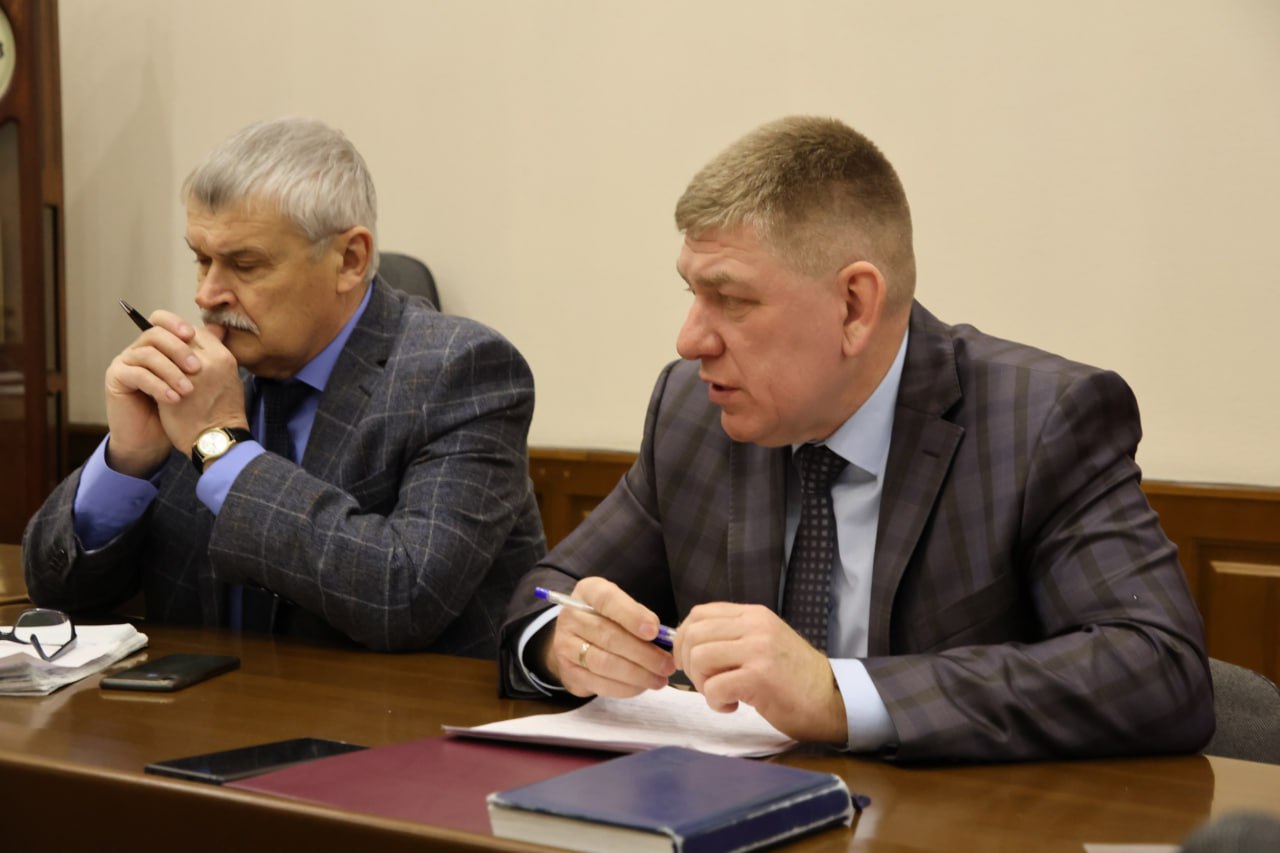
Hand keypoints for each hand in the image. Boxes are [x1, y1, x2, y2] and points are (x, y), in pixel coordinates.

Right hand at [103, 310, 202, 476]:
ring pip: (147, 354)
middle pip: (155, 333)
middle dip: (178, 348)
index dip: (177, 324)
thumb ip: (205, 354)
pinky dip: (158, 385)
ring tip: (188, 390)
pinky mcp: (117, 378)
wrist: (158, 439)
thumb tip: (220, 328)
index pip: (163, 322)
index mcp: (159, 346)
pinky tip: (173, 398)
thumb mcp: (198, 380)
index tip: (192, 335)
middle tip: (196, 367)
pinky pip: (137, 374)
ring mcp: (126, 362)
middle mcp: (140, 349)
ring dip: (171, 371)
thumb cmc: (182, 411)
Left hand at [154, 321, 249, 453]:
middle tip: (151, 338)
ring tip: (147, 359)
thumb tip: (212, 333)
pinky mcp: (172, 390)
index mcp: (223, 357)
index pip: (197, 329)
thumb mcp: (229, 379)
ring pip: (163, 351)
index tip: (170, 333)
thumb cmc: (223, 413)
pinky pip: (154, 372)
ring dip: (154, 354)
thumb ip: (216, 357)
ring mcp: (190, 376)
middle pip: (178, 336)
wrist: (218, 441)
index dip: (180, 328)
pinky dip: (149, 373)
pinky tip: (146, 377)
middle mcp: (209, 362)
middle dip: (162, 336)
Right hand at [542, 577, 675, 697]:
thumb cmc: (609, 619)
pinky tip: (642, 686)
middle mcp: (571, 616)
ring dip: (636, 674)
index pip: (607, 600)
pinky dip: (624, 688)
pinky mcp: (569, 671)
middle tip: (666, 664)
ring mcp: (565, 645)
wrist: (578, 639)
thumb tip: (664, 638)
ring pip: (603, 662)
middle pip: (608, 635)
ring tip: (659, 679)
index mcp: (588, 592)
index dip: (631, 615)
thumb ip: (639, 617)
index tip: (654, 631)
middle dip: (642, 653)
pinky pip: (598, 683)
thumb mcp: (622, 607)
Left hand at [673, 603, 847, 743]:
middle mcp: (755, 626)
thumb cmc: (793, 677)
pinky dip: (715, 702)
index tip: (691, 661)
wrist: (831, 699)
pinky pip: (714, 687)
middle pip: (694, 635)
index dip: (684, 639)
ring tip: (722, 695)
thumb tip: (687, 644)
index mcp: (753, 614)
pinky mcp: (759, 677)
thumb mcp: (763, 643)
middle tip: (706, 683)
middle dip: (690, 664)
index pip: (700, 613)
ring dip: (702, 684)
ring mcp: (758, 649)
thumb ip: (731, 637)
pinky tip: (733, 706)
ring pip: (699, 658)